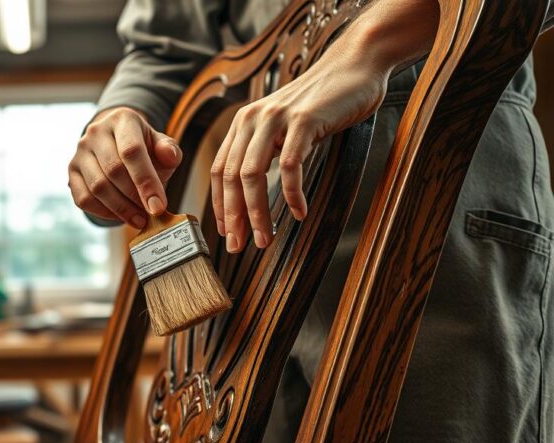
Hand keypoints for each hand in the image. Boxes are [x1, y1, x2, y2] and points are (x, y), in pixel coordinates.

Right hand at [68, 107, 182, 227]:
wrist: (119, 147)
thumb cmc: (145, 149)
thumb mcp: (161, 146)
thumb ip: (170, 151)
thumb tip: (170, 156)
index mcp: (123, 120)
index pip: (132, 151)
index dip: (146, 181)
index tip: (158, 206)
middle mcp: (96, 132)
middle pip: (114, 170)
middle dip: (134, 198)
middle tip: (150, 214)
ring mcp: (80, 151)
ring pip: (98, 187)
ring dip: (121, 209)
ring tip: (139, 218)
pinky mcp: (72, 171)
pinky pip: (84, 198)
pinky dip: (104, 212)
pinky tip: (121, 216)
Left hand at [212, 1, 438, 252]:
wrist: (353, 66)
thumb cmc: (321, 102)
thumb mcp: (282, 126)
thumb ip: (264, 150)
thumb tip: (250, 192)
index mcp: (243, 123)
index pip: (220, 170)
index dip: (220, 204)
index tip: (226, 231)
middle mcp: (252, 119)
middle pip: (231, 177)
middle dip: (234, 217)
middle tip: (239, 245)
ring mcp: (276, 118)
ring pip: (253, 174)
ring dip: (257, 212)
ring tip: (265, 237)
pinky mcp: (303, 120)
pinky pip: (290, 165)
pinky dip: (292, 194)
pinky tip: (298, 212)